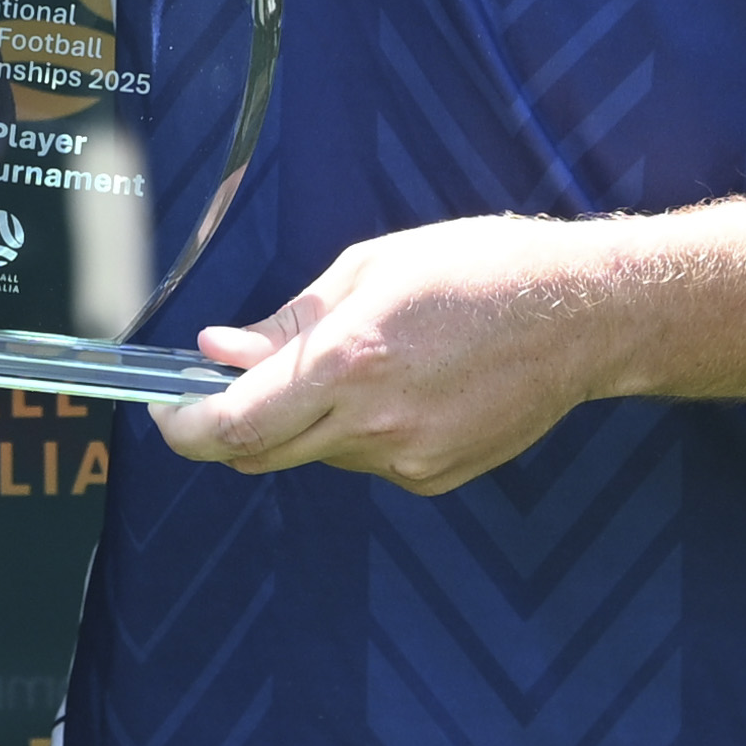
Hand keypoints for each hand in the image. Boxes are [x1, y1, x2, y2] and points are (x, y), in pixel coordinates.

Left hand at [146, 215, 619, 493]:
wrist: (581, 318)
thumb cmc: (478, 271)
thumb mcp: (370, 267)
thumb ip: (287, 321)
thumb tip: (219, 351)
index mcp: (349, 363)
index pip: (235, 426)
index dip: (183, 427)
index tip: (163, 408)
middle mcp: (375, 426)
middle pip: (260, 456)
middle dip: (226, 427)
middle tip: (223, 384)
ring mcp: (409, 462)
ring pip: (314, 456)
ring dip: (300, 422)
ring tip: (350, 361)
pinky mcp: (437, 478)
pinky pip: (365, 462)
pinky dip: (353, 432)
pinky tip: (398, 385)